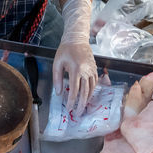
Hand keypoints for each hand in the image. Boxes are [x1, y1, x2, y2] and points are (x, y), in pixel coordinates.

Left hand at [54, 0, 97, 116]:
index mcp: (76, 70)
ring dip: (87, 100)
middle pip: (85, 92)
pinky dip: (92, 92)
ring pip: (91, 89)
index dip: (72, 101)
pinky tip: (88, 97)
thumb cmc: (65, 50)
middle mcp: (86, 71)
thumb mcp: (57, 64)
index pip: (74, 90)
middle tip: (78, 113)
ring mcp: (92, 70)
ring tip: (83, 108)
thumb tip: (59, 93)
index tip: (69, 109)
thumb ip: (57, 79)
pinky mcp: (95, 69)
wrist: (77, 39)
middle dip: (81, 104)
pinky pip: (95, 83)